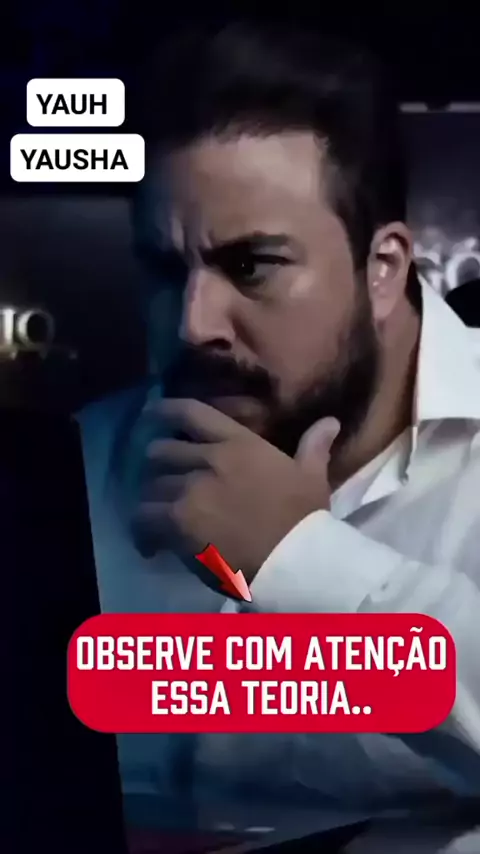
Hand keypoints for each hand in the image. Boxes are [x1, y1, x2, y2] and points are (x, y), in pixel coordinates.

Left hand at [131, 399, 339, 582]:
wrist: (294, 559)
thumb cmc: (304, 518)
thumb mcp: (313, 476)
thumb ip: (314, 447)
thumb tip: (330, 422)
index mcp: (240, 443)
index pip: (192, 413)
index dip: (165, 409)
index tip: (151, 412)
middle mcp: (210, 459)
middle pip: (162, 451)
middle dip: (158, 467)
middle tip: (161, 484)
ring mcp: (191, 488)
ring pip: (150, 486)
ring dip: (151, 501)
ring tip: (155, 519)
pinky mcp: (177, 520)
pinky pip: (143, 518)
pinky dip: (142, 531)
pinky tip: (150, 544)